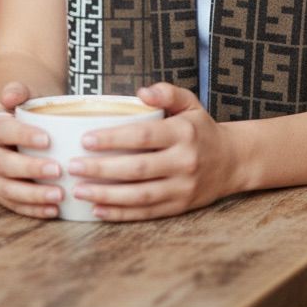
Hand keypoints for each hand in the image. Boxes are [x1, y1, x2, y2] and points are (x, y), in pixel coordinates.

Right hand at [0, 81, 63, 219]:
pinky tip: (52, 210)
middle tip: (57, 170)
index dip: (22, 135)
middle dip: (29, 169)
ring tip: (58, 196)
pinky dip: (31, 209)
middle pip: (1, 164)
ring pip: (5, 188)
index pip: (2, 130)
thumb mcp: (27, 93)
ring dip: (32, 195)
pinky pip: (12, 204)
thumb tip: (10, 96)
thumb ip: (19, 90)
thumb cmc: (31, 108)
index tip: (48, 140)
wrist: (26, 122)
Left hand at [67, 83, 237, 221]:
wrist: (233, 161)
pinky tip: (97, 210)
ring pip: (139, 196)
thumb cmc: (201, 129)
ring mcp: (182, 188)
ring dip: (106, 195)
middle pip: (137, 169)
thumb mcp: (190, 103)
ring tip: (78, 191)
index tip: (85, 139)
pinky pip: (146, 213)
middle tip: (72, 167)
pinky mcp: (180, 207)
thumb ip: (167, 92)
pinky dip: (120, 214)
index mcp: (183, 133)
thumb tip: (141, 92)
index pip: (143, 136)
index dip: (113, 139)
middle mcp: (184, 162)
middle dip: (101, 169)